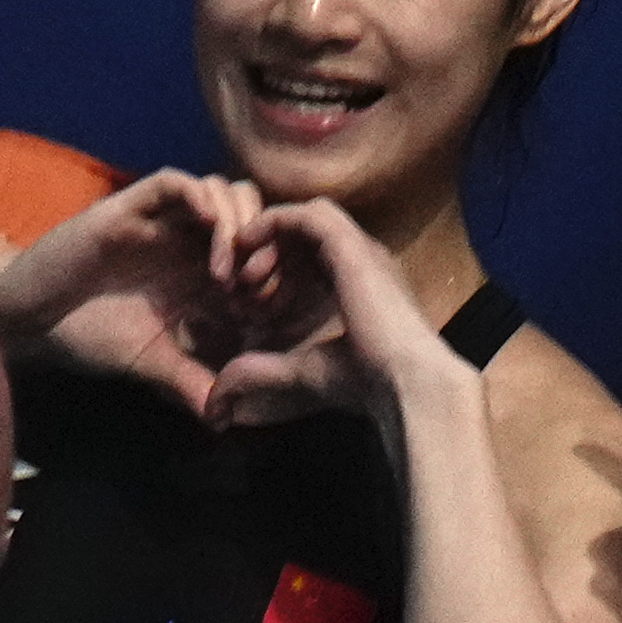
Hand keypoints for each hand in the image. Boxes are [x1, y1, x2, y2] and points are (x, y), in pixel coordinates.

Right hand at [0, 168, 273, 415]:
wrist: (30, 319)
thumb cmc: (89, 337)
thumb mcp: (149, 363)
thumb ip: (188, 381)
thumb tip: (225, 419)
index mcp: (202, 271)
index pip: (261, 249)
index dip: (276, 271)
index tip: (268, 309)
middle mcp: (189, 240)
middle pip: (253, 211)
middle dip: (265, 244)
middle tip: (252, 288)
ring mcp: (162, 220)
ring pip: (223, 190)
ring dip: (236, 223)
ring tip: (223, 273)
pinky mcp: (131, 207)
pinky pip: (177, 182)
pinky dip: (199, 196)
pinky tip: (206, 226)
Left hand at [206, 197, 459, 428]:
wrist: (405, 381)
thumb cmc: (364, 383)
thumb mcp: (298, 374)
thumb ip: (259, 375)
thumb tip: (216, 407)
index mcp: (363, 286)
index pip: (316, 257)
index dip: (278, 273)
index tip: (249, 305)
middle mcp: (366, 261)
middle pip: (308, 234)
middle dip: (268, 255)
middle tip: (238, 287)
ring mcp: (361, 249)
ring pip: (305, 217)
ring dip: (268, 238)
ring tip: (242, 272)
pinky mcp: (349, 245)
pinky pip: (304, 215)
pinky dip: (271, 222)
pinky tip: (246, 244)